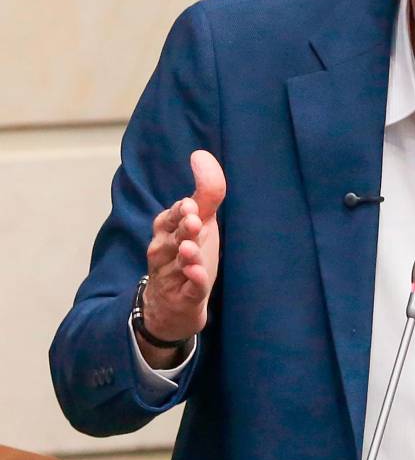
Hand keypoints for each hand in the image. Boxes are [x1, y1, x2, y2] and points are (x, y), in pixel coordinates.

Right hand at [137, 150, 225, 367]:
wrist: (175, 305)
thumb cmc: (188, 255)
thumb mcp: (200, 223)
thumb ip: (205, 191)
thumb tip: (200, 154)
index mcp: (167, 231)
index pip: (169, 218)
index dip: (179, 212)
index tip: (190, 205)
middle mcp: (164, 252)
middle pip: (170, 239)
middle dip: (181, 229)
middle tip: (193, 220)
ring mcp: (172, 277)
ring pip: (177, 265)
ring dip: (185, 256)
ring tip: (190, 248)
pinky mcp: (183, 298)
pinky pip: (187, 291)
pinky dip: (193, 284)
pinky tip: (198, 276)